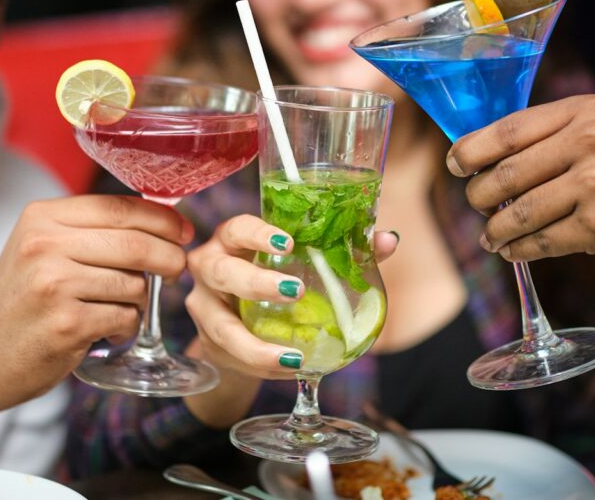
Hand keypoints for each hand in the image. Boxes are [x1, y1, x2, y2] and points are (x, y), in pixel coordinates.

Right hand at [0, 195, 191, 409]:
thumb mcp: (43, 248)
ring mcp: (54, 285)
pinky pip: (125, 317)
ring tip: (118, 308)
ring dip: (140, 300)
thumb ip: (91, 231)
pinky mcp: (65, 324)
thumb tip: (163, 221)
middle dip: (169, 257)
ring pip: (134, 284)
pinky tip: (106, 329)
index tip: (182, 232)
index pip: (119, 207)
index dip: (161, 219)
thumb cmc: (22, 301)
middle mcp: (44, 245)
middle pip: (135, 243)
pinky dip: (126, 325)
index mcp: (42, 217)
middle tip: (176, 270)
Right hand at [185, 215, 399, 378]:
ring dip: (255, 343)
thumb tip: (389, 240)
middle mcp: (210, 268)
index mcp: (232, 240)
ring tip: (293, 355)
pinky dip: (262, 364)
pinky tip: (291, 367)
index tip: (287, 242)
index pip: (237, 227)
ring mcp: (205, 307)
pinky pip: (233, 356)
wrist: (244, 323)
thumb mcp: (303, 261)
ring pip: (220, 325)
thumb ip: (345, 249)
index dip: (258, 233)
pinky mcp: (209, 342)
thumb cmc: (277, 277)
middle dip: (256, 282)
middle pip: (223, 272)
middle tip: (295, 291)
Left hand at [446, 94, 594, 285]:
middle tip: (475, 205)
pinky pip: (540, 241)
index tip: (454, 163)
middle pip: (505, 173)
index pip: (508, 129)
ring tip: (490, 236)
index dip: (471, 149)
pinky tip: (513, 251)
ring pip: (518, 211)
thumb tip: (490, 154)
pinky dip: (519, 250)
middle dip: (478, 195)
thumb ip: (558, 137)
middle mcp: (589, 142)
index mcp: (586, 112)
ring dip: (495, 229)